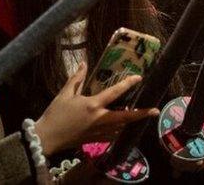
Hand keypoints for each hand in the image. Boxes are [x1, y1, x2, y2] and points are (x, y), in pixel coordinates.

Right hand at [33, 63, 159, 155]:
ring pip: (122, 127)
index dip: (128, 84)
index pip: (115, 92)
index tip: (138, 78)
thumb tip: (84, 63)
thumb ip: (77, 78)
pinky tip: (124, 127)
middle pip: (126, 116)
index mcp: (93, 105)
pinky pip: (114, 136)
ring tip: (141, 115)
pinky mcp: (96, 140)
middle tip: (155, 110)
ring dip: (132, 121)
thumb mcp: (65, 94)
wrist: (47, 137)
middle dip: (142, 114)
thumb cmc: (55, 114)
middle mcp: (100, 119)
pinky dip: (121, 131)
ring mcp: (99, 131)